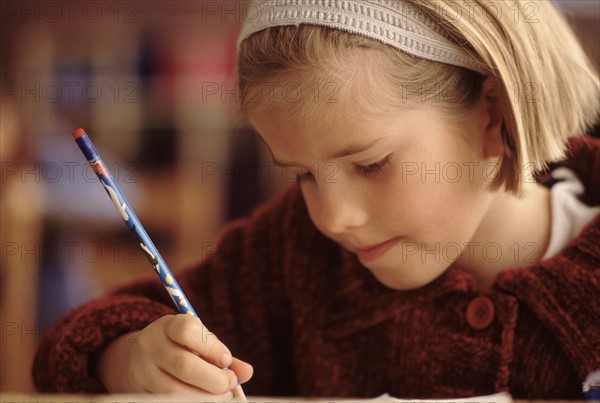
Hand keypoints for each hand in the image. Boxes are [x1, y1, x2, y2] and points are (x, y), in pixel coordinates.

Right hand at [96, 314, 252, 398]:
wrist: (142, 357)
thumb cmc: (181, 346)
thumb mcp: (199, 340)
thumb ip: (221, 353)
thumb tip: (246, 372)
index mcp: (167, 326)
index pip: (187, 331)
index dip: (211, 347)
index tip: (227, 359)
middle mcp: (151, 346)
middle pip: (183, 365)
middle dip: (214, 379)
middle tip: (230, 383)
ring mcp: (142, 371)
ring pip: (174, 390)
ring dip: (205, 396)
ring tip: (222, 395)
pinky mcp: (140, 391)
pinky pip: (168, 400)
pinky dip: (192, 401)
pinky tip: (204, 399)